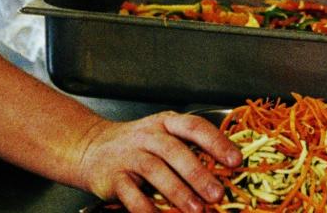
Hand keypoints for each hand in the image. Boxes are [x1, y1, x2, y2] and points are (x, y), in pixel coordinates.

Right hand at [77, 111, 241, 212]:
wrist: (90, 147)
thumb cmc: (137, 145)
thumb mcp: (163, 136)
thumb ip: (189, 149)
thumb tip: (225, 173)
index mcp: (167, 123)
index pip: (195, 127)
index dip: (217, 142)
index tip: (236, 161)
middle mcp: (148, 136)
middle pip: (176, 151)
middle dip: (198, 174)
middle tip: (217, 194)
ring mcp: (129, 155)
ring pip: (155, 170)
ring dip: (178, 191)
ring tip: (196, 210)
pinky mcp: (113, 176)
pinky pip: (130, 193)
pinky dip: (146, 207)